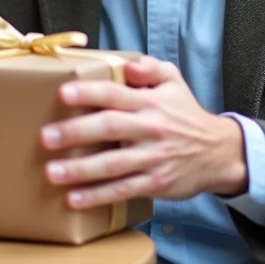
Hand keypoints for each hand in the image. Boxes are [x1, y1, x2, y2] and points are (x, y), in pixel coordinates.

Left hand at [40, 56, 247, 210]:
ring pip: (113, 164)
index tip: (62, 93)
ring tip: (52, 172)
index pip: (115, 93)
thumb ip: (149, 67)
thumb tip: (126, 64)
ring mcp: (152, 158)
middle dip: (76, 132)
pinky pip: (123, 190)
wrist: (218, 152)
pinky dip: (98, 196)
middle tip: (46, 137)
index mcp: (150, 101)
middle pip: (109, 128)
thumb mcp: (174, 81)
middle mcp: (150, 128)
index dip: (89, 93)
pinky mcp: (155, 183)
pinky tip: (74, 199)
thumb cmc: (185, 114)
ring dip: (80, 169)